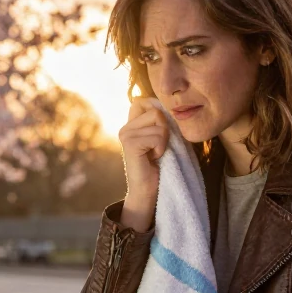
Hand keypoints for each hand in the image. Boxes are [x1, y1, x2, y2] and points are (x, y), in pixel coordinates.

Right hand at [118, 97, 168, 231]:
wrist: (149, 191)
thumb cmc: (160, 165)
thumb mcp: (161, 138)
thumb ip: (159, 120)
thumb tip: (166, 103)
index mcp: (131, 125)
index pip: (142, 100)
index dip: (157, 110)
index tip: (160, 132)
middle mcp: (125, 128)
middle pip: (155, 110)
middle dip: (165, 128)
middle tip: (158, 147)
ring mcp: (126, 135)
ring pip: (159, 122)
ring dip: (164, 140)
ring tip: (155, 154)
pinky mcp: (130, 144)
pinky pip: (157, 136)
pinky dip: (161, 148)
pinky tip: (154, 158)